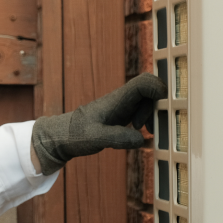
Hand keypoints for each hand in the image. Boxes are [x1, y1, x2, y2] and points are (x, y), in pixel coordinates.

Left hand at [31, 73, 166, 175]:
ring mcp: (122, 106)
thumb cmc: (76, 134)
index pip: (143, 82)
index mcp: (117, 100)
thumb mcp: (96, 138)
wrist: (62, 136)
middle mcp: (122, 100)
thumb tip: (141, 139)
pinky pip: (141, 111)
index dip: (158, 89)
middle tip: (148, 127)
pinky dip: (146, 121)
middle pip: (150, 91)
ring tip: (144, 132)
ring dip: (152, 115)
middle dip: (157, 107)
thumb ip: (118, 138)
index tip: (160, 109)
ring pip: (147, 101)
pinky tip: (140, 136)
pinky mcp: (121, 115)